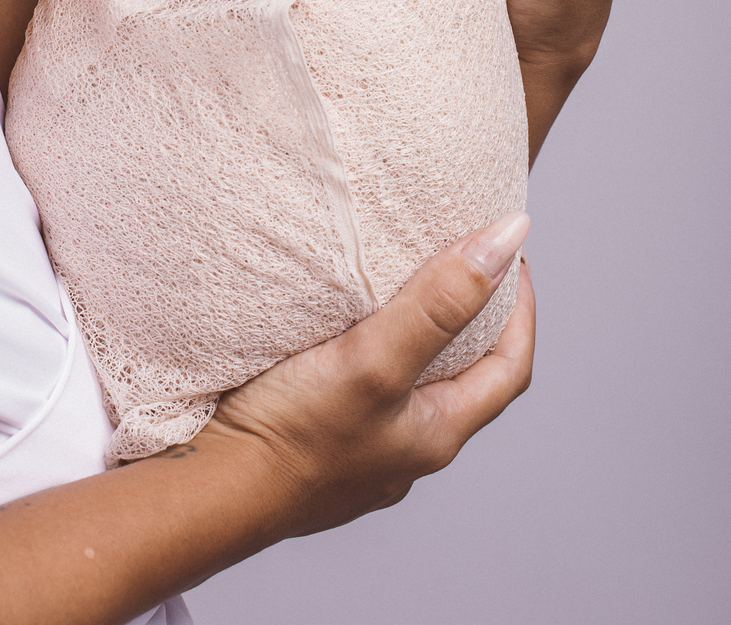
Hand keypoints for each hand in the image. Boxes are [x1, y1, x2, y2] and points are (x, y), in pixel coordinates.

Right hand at [204, 212, 533, 535]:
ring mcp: (363, 452)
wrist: (209, 490)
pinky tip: (337, 335)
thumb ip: (440, 303)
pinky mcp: (320, 444)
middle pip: (465, 379)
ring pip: (411, 387)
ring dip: (418, 338)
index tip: (511, 256)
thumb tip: (506, 240)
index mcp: (436, 433)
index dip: (521, 311)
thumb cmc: (293, 436)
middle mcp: (406, 450)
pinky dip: (369, 356)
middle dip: (472, 320)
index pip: (510, 368)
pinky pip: (363, 394)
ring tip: (399, 287)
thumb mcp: (376, 359)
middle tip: (460, 262)